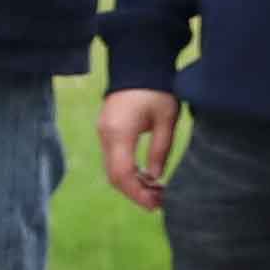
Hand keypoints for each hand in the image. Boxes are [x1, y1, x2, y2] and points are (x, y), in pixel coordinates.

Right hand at [98, 88, 183, 208]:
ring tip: (156, 192)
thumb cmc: (156, 90)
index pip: (122, 173)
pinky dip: (128, 172)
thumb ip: (160, 150)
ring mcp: (103, 133)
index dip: (138, 193)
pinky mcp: (107, 131)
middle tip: (159, 203)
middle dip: (135, 193)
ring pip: (112, 169)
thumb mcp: (167, 120)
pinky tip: (146, 176)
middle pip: (114, 176)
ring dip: (132, 184)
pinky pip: (113, 159)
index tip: (156, 205)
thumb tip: (155, 178)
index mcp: (119, 133)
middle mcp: (105, 135)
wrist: (138, 64)